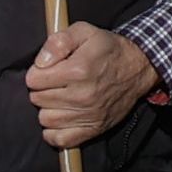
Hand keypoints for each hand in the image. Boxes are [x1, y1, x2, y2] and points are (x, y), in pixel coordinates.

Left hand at [26, 21, 159, 148]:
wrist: (138, 67)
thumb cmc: (108, 49)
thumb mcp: (84, 31)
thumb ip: (58, 41)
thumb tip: (40, 62)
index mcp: (78, 70)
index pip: (33, 80)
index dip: (37, 72)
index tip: (47, 69)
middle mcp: (82, 95)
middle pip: (37, 99)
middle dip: (41, 89)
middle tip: (55, 82)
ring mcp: (88, 115)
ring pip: (45, 119)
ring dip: (48, 108)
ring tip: (60, 98)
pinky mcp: (93, 129)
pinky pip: (60, 139)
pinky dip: (54, 131)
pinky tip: (61, 117)